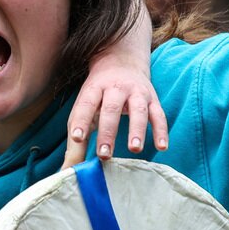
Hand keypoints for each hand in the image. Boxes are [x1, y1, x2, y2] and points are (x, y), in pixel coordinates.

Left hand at [63, 0, 166, 168]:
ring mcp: (136, 92)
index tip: (77, 138)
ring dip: (137, 129)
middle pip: (111, 108)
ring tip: (134, 149)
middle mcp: (115, 88)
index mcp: (94, 89)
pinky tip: (162, 146)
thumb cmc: (98, 93)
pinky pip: (159, 114)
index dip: (80, 120)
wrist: (121, 60)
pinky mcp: (152, 99)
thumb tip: (66, 170)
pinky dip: (161, 130)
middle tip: (104, 154)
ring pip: (138, 109)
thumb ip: (76, 139)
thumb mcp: (84, 108)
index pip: (85, 104)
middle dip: (108, 132)